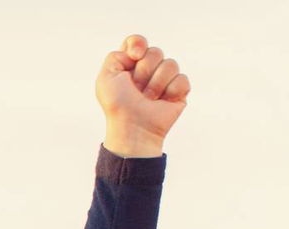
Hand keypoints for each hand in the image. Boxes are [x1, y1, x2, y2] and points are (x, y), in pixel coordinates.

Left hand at [95, 34, 190, 156]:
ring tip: (148, 98)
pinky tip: (162, 102)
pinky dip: (170, 91)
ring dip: (155, 84)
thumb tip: (137, 51)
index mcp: (129, 64)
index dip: (138, 44)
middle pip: (155, 51)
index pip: (137, 41)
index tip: (134, 56)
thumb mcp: (106, 78)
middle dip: (144, 71)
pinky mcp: (179, 89)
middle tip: (136, 89)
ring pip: (170, 64)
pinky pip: (182, 78)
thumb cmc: (118, 105)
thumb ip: (115, 56)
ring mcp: (165, 78)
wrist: (133, 126)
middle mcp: (148, 69)